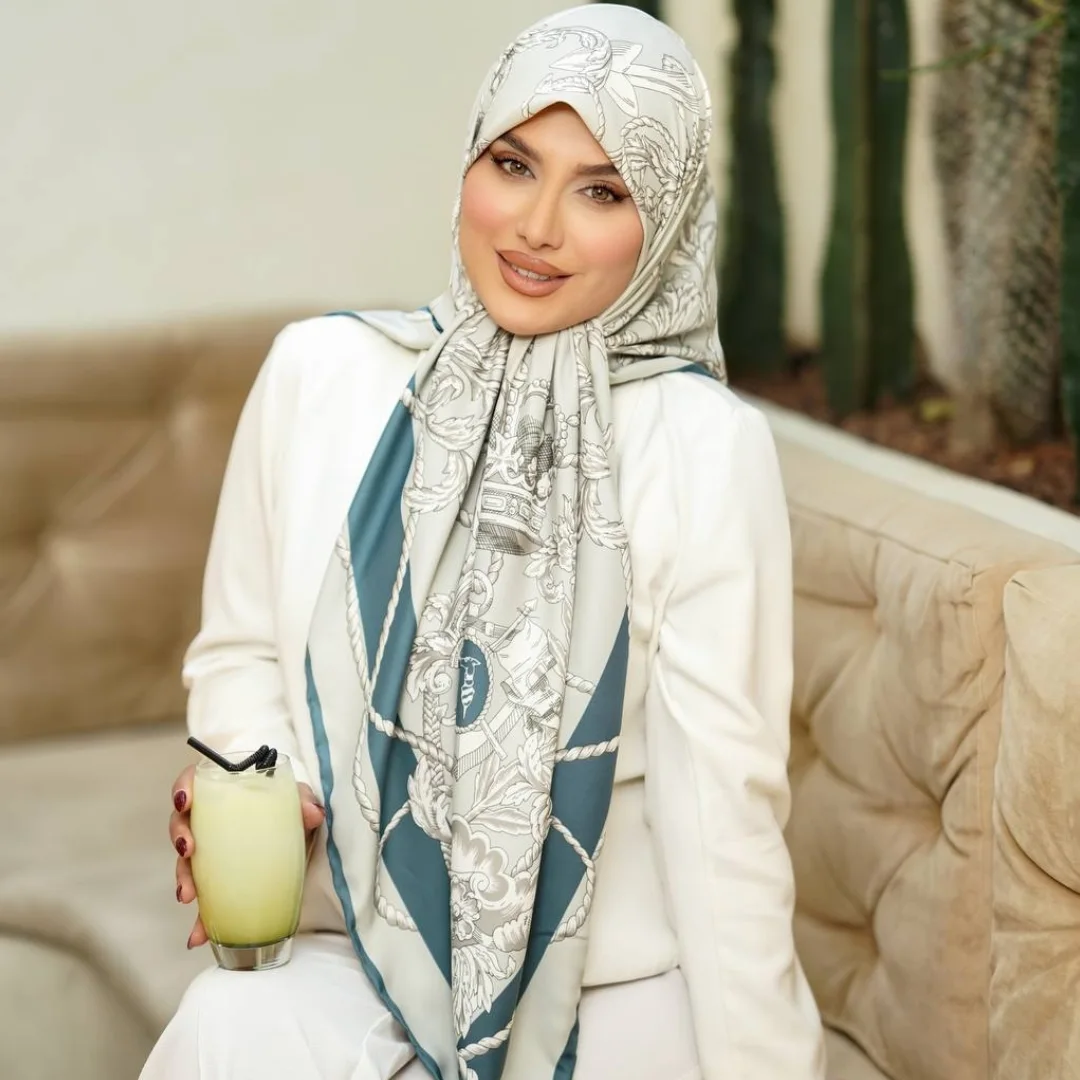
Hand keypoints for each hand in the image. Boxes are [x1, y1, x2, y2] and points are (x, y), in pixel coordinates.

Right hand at [170, 764, 325, 947]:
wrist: (300, 839)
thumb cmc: (290, 809)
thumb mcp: (298, 801)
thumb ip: (305, 801)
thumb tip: (314, 813)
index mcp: (227, 791)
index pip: (195, 781)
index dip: (183, 788)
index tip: (185, 801)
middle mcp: (211, 820)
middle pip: (183, 821)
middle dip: (179, 835)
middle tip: (188, 848)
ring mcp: (212, 852)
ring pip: (186, 861)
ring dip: (183, 878)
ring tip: (189, 895)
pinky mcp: (219, 880)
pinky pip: (205, 898)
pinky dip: (200, 919)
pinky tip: (198, 936)